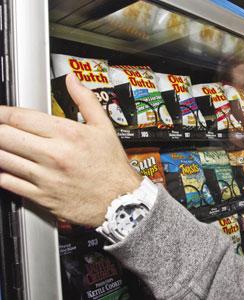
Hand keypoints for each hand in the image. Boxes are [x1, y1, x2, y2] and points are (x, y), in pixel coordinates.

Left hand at [0, 74, 141, 226]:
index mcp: (68, 135)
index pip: (20, 117)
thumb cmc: (112, 166)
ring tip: (4, 145)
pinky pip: (8, 183)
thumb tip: (72, 80)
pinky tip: (6, 167)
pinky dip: (1, 173)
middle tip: (0, 127)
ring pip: (2, 159)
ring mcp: (45, 178)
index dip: (2, 112)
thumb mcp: (105, 128)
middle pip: (4, 136)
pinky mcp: (41, 197)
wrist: (121, 200)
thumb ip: (85, 100)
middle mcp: (53, 155)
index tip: (0, 112)